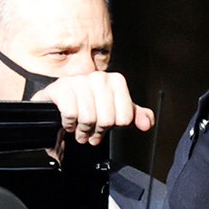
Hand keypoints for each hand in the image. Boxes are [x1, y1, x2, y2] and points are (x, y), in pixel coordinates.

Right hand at [32, 71, 154, 144]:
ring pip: (89, 118)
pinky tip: (70, 122)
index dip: (115, 127)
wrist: (61, 98)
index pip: (125, 118)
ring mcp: (79, 81)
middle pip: (107, 120)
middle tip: (92, 131)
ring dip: (83, 130)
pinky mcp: (60, 88)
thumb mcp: (118, 110)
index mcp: (116, 81)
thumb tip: (147, 123)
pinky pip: (70, 114)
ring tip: (81, 129)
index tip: (108, 125)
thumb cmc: (91, 104)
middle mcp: (99, 77)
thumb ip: (136, 116)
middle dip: (98, 131)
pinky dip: (69, 124)